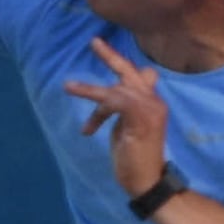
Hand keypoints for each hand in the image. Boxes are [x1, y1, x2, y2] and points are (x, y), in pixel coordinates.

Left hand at [68, 40, 172, 198]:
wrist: (148, 182)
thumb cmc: (136, 160)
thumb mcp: (127, 130)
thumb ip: (123, 112)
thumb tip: (112, 98)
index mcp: (153, 103)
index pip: (140, 76)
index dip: (122, 66)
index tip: (105, 53)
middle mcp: (155, 102)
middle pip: (131, 71)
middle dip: (111, 56)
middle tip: (94, 41)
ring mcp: (150, 109)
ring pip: (117, 88)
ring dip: (89, 90)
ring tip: (68, 87)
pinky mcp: (141, 118)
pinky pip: (115, 102)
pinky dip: (99, 110)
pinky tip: (88, 128)